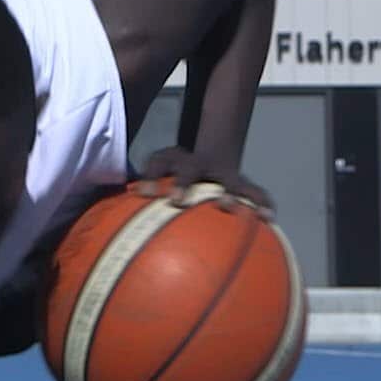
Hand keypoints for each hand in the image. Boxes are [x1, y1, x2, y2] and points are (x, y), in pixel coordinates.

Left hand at [137, 146, 273, 218]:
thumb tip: (112, 231)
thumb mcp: (158, 180)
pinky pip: (253, 193)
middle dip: (183, 183)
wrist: (213, 150)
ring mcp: (220, 171)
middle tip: (177, 202)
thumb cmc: (176, 176)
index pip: (157, 162)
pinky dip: (261, 203)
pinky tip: (269, 218)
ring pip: (225, 179)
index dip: (150, 177)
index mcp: (172, 160)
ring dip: (227, 193)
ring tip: (229, 208)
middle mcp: (196, 163)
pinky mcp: (240, 182)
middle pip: (188, 168)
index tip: (145, 195)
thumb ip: (138, 201)